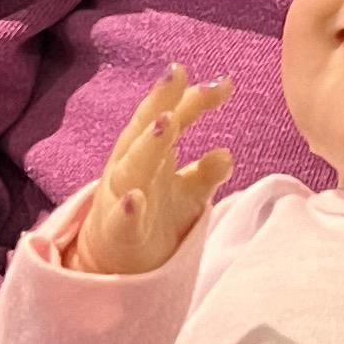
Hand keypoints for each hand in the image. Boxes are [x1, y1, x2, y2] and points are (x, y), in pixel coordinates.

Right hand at [70, 64, 230, 276]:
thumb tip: (227, 152)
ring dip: (148, 144)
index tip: (223, 83)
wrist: (117, 267)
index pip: (171, 117)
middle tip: (178, 76)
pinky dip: (127, 208)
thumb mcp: (188, 193)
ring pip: (133, 166)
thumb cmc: (154, 219)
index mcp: (150, 153)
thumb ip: (207, 170)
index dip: (193, 99)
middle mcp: (132, 167)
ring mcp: (122, 198)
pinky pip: (122, 219)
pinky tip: (135, 198)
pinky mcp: (118, 233)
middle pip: (145, 130)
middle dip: (161, 102)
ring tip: (167, 122)